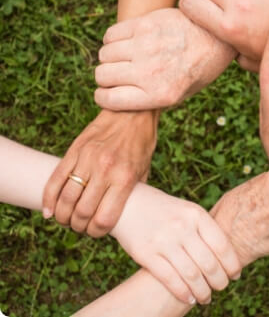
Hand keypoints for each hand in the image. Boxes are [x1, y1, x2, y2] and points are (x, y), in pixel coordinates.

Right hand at [42, 110, 157, 236]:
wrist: (132, 112)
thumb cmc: (141, 143)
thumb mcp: (144, 170)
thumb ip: (132, 193)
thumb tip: (122, 214)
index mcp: (125, 178)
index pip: (104, 219)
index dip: (97, 232)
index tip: (96, 232)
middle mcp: (105, 170)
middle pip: (82, 212)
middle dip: (79, 226)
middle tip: (80, 227)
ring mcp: (87, 159)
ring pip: (66, 198)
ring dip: (63, 216)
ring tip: (66, 219)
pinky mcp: (75, 150)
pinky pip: (56, 179)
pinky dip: (48, 198)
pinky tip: (49, 210)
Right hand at [94, 8, 235, 110]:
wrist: (216, 37)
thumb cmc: (198, 69)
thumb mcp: (181, 95)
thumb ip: (151, 99)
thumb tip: (119, 100)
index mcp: (160, 95)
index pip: (109, 99)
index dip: (103, 97)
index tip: (107, 93)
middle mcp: (150, 72)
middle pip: (102, 75)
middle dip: (105, 78)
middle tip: (117, 75)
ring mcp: (146, 46)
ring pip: (104, 54)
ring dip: (110, 58)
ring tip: (124, 57)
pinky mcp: (145, 24)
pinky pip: (111, 34)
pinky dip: (113, 40)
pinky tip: (126, 42)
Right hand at [110, 183, 241, 304]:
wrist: (129, 203)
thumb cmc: (164, 210)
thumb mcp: (187, 211)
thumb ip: (204, 229)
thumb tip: (227, 257)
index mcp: (196, 214)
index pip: (222, 245)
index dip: (232, 264)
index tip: (235, 275)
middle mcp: (182, 227)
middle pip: (209, 263)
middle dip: (220, 281)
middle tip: (221, 288)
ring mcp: (163, 240)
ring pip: (192, 275)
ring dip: (203, 292)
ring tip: (206, 297)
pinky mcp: (146, 254)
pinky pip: (170, 279)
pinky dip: (183, 293)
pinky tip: (189, 298)